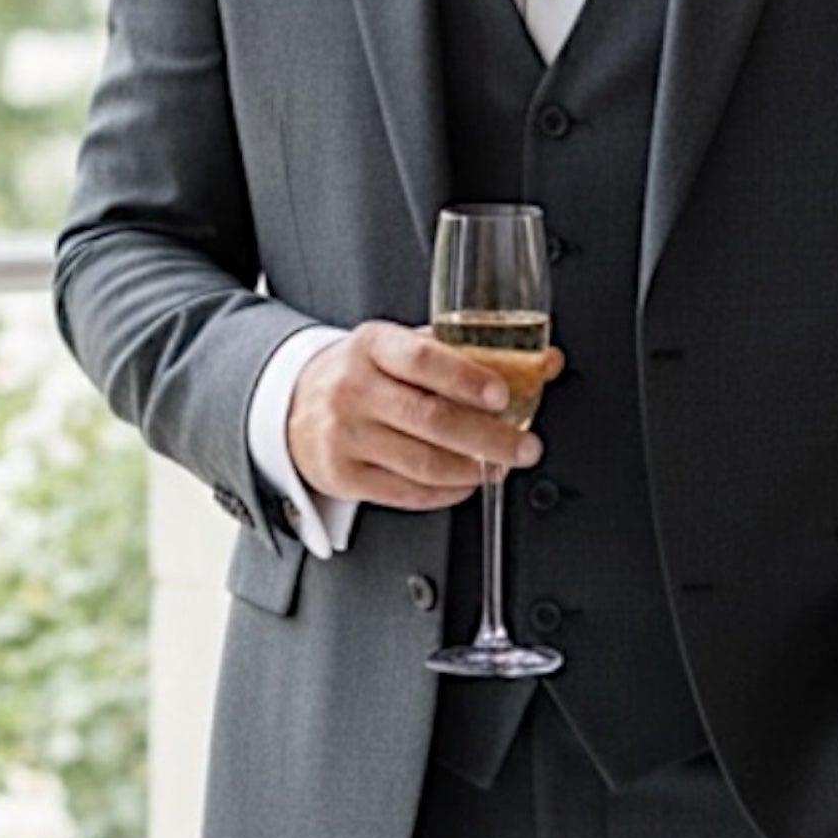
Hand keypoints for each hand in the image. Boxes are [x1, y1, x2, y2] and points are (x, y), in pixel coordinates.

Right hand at [287, 320, 562, 509]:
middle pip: (430, 419)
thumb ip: (467, 352)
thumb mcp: (402, 346)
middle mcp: (353, 389)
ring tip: (501, 465)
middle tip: (525, 446)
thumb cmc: (363, 371)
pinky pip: (406, 492)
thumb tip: (544, 362)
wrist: (293, 404)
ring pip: (422, 463)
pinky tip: (466, 482)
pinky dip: (445, 492)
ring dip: (472, 470)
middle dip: (488, 437)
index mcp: (372, 345)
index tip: (503, 395)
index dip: (466, 379)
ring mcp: (345, 436)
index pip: (422, 360)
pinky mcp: (343, 476)